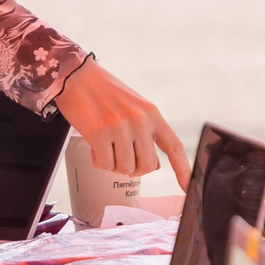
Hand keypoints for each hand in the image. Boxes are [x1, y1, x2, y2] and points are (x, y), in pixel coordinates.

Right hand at [56, 60, 190, 189]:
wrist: (77, 77)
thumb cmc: (105, 93)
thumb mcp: (135, 108)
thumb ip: (147, 133)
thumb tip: (155, 165)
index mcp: (152, 114)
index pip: (174, 146)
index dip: (183, 169)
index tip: (187, 187)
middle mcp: (139, 121)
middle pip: (148, 166)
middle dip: (135, 169)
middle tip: (122, 157)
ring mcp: (119, 128)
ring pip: (125, 168)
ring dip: (114, 164)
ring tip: (106, 147)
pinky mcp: (99, 134)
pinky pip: (105, 165)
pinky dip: (99, 161)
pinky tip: (95, 147)